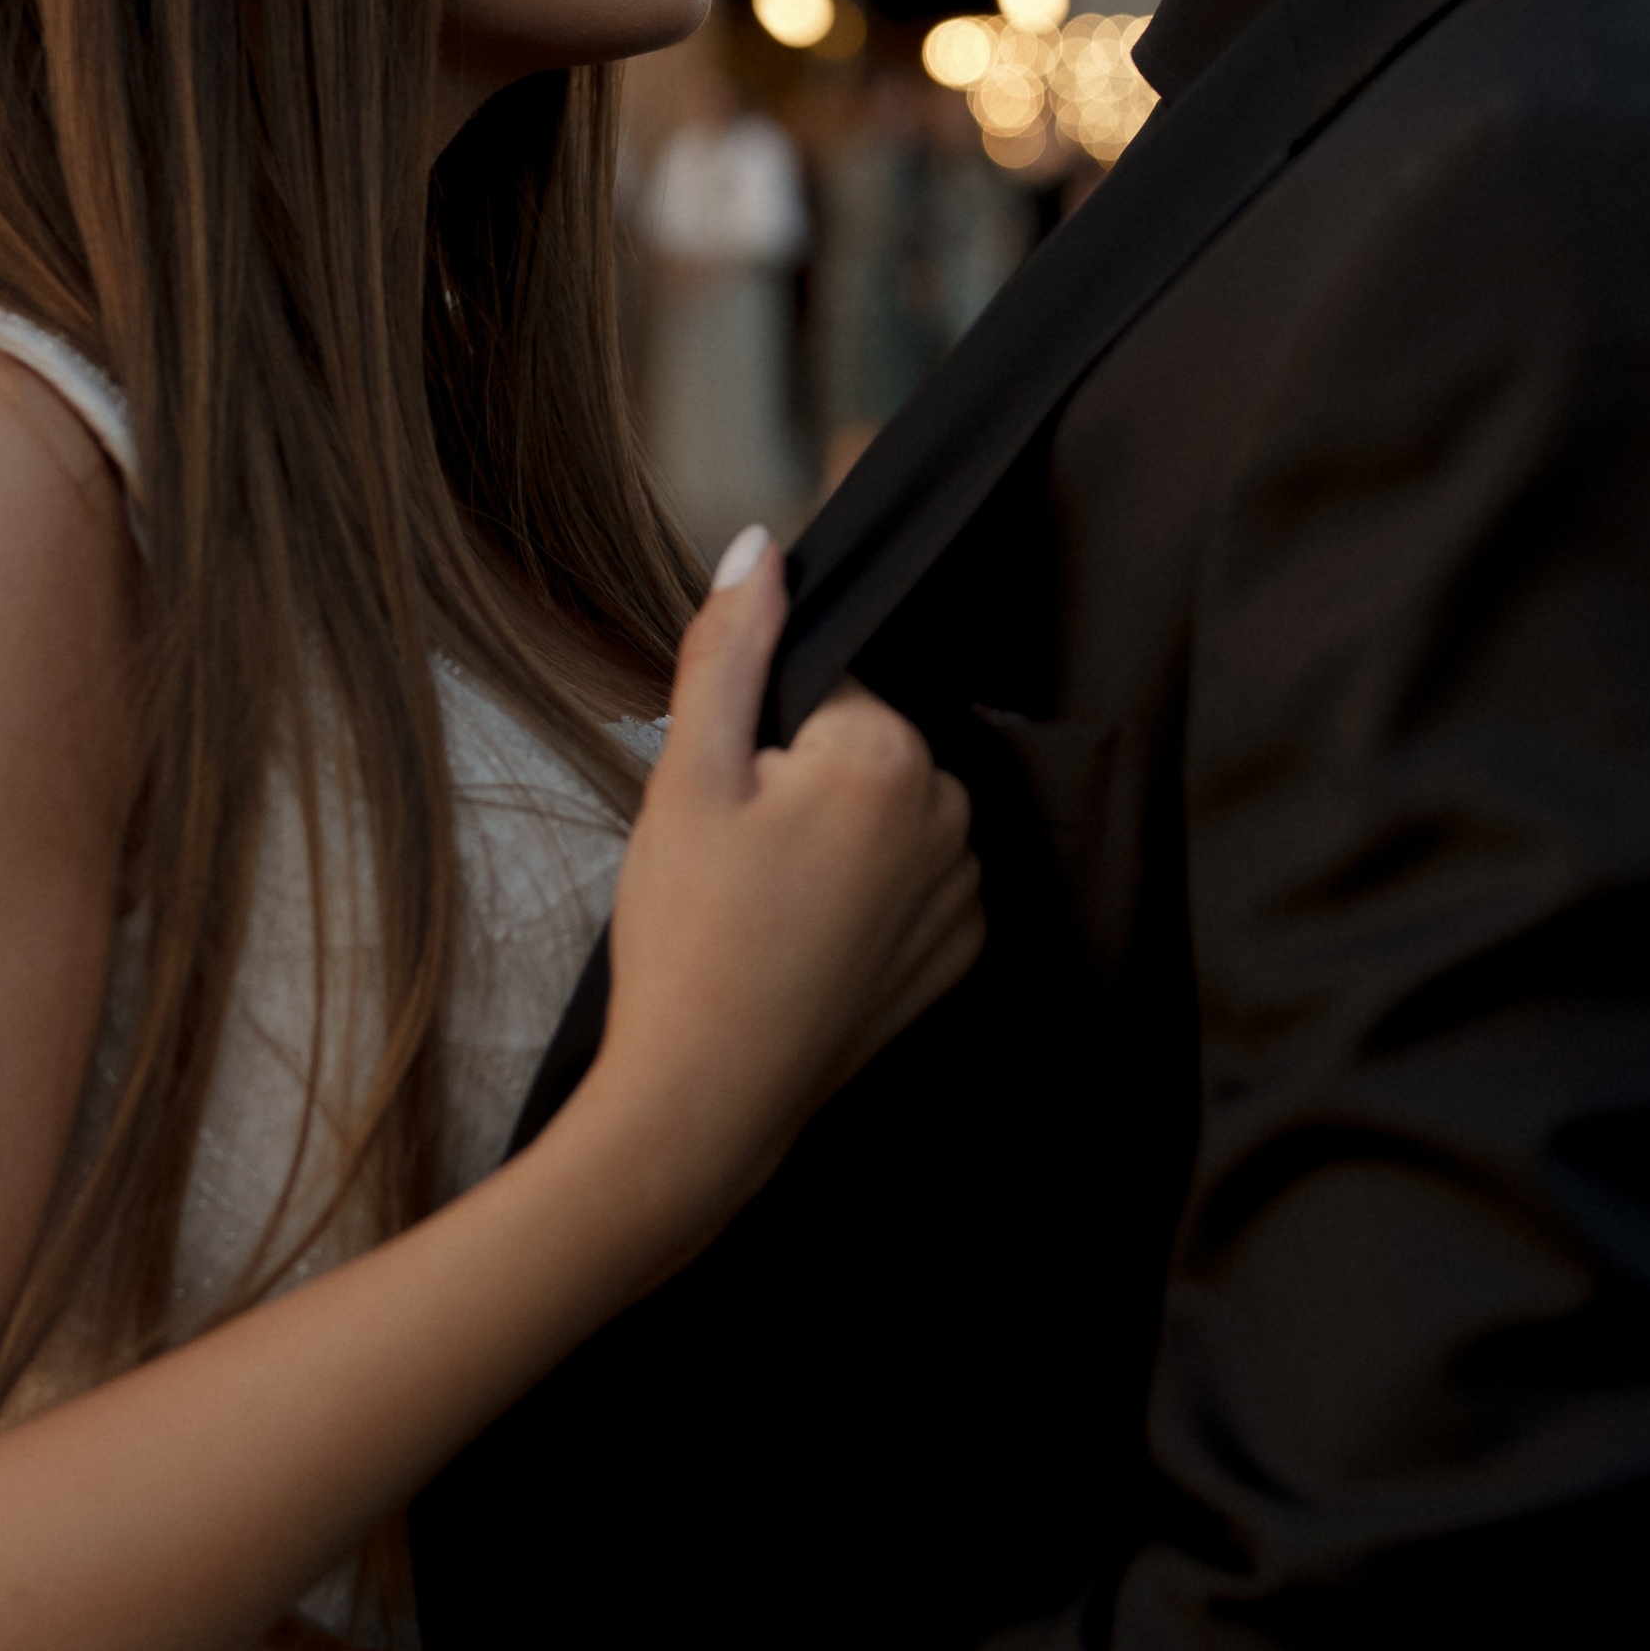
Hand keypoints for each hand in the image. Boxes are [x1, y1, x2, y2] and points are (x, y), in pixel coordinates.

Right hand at [591, 528, 983, 1236]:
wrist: (701, 1104)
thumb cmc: (684, 937)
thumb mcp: (686, 776)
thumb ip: (729, 648)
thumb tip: (761, 546)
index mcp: (891, 756)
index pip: (823, 684)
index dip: (756, 734)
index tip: (727, 806)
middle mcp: (952, 815)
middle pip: (860, 744)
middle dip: (798, 780)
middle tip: (737, 862)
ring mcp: (964, 891)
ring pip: (885, 812)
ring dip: (833, 836)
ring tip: (768, 909)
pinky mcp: (960, 953)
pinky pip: (911, 882)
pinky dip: (865, 897)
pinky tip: (805, 943)